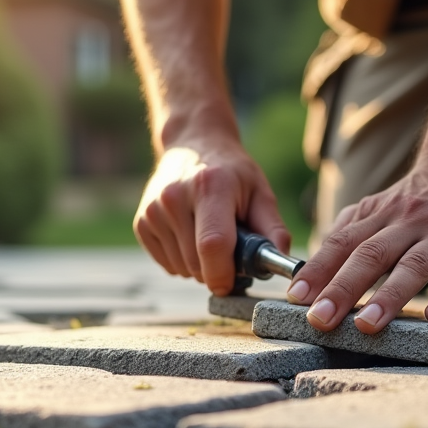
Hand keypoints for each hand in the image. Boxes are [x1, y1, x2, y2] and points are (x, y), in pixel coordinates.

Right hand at [135, 141, 290, 294]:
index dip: (224, 273)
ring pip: (182, 268)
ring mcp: (154, 210)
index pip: (213, 244)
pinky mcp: (141, 223)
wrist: (192, 144)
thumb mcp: (260, 192)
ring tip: (208, 237)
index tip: (234, 282)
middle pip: (196, 263)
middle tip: (229, 249)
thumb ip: (273, 229)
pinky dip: (183, 262)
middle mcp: (175, 197)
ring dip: (200, 266)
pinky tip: (190, 237)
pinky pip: (167, 265)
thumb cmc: (232, 174)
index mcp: (209, 186)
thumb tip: (285, 265)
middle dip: (217, 269)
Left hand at [286, 160, 427, 332]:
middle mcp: (405, 223)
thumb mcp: (375, 210)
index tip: (295, 298)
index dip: (317, 270)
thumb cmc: (412, 202)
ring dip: (389, 296)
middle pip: (370, 255)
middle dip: (343, 288)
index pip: (341, 243)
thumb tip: (309, 272)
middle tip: (320, 319)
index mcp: (376, 217)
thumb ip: (346, 235)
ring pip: (413, 265)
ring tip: (367, 324)